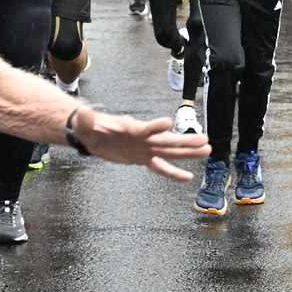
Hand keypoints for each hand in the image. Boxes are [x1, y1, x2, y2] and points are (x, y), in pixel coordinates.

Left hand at [69, 107, 211, 180]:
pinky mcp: (143, 158)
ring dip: (188, 152)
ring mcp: (145, 148)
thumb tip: (83, 112)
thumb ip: (85, 120)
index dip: (154, 126)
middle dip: (184, 141)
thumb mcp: (83, 125)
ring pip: (170, 151)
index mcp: (130, 129)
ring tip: (207, 150)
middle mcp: (142, 138)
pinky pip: (160, 167)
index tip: (168, 123)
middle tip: (204, 140)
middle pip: (166, 140)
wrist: (92, 135)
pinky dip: (173, 173)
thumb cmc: (89, 127)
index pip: (144, 128)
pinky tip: (187, 178)